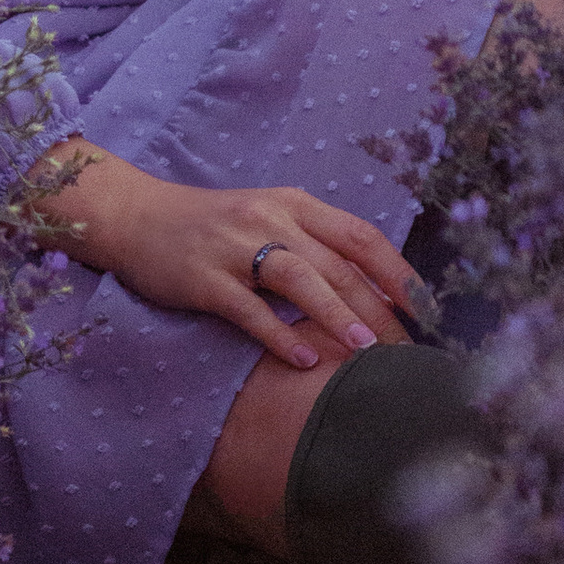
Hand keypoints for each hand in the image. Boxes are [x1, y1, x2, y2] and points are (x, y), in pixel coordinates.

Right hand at [29, 150, 423, 368]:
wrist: (137, 217)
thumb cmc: (212, 225)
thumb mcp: (267, 220)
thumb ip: (313, 248)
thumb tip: (371, 296)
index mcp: (293, 204)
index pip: (359, 235)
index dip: (397, 272)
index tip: (427, 310)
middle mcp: (269, 219)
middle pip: (336, 264)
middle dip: (377, 308)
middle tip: (406, 351)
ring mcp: (235, 248)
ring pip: (298, 279)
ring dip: (336, 314)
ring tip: (366, 350)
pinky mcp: (204, 278)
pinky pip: (248, 308)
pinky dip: (278, 334)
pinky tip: (302, 359)